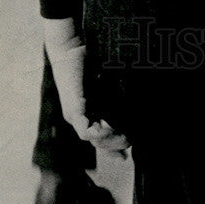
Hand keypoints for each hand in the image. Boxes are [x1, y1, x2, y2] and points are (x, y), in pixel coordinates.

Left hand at [43, 18, 129, 155]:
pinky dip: (100, 133)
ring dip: (111, 140)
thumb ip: (115, 93)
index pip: (99, 137)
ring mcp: (75, 115)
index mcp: (87, 110)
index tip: (125, 157)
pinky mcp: (73, 110)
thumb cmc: (88, 57)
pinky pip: (86, 132)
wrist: (70, 46)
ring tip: (126, 137)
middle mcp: (79, 117)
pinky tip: (111, 128)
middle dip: (116, 146)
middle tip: (131, 143)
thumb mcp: (106, 78)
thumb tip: (134, 100)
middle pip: (98, 142)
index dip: (112, 149)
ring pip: (93, 139)